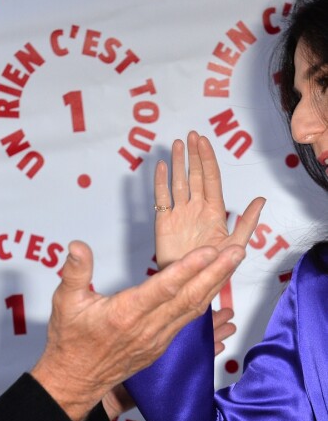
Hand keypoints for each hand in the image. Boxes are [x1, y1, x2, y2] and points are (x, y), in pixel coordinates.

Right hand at [31, 239, 244, 420]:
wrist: (75, 379)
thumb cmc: (71, 340)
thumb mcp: (65, 301)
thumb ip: (75, 271)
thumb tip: (78, 246)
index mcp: (126, 314)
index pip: (164, 287)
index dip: (189, 267)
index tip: (209, 251)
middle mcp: (147, 328)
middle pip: (189, 297)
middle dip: (216, 272)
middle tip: (237, 251)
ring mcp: (157, 339)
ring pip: (193, 310)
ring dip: (215, 286)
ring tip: (231, 265)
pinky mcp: (160, 346)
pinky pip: (188, 324)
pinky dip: (206, 306)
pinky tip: (215, 294)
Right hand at [154, 131, 264, 269]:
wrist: (187, 284)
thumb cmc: (212, 268)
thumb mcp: (235, 246)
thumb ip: (247, 223)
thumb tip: (260, 200)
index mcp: (213, 211)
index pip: (211, 178)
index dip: (208, 158)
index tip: (203, 141)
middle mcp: (196, 208)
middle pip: (195, 176)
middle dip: (193, 155)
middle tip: (190, 136)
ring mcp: (179, 213)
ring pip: (178, 182)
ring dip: (177, 163)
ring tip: (175, 145)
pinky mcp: (163, 221)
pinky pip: (161, 197)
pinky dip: (160, 182)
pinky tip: (160, 167)